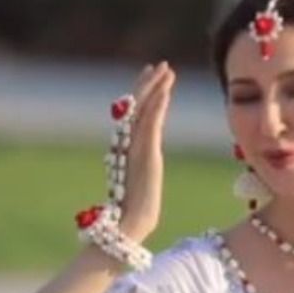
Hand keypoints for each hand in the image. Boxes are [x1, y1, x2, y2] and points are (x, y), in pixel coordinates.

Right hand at [116, 61, 174, 242]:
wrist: (129, 227)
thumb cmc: (134, 216)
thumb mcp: (140, 188)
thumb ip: (139, 174)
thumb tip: (141, 174)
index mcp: (126, 151)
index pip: (134, 116)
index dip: (142, 95)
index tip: (150, 77)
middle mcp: (127, 146)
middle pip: (136, 107)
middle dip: (148, 84)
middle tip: (160, 65)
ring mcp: (134, 149)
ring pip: (143, 110)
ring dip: (155, 88)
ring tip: (167, 70)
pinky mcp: (145, 154)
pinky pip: (150, 123)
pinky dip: (157, 105)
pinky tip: (165, 90)